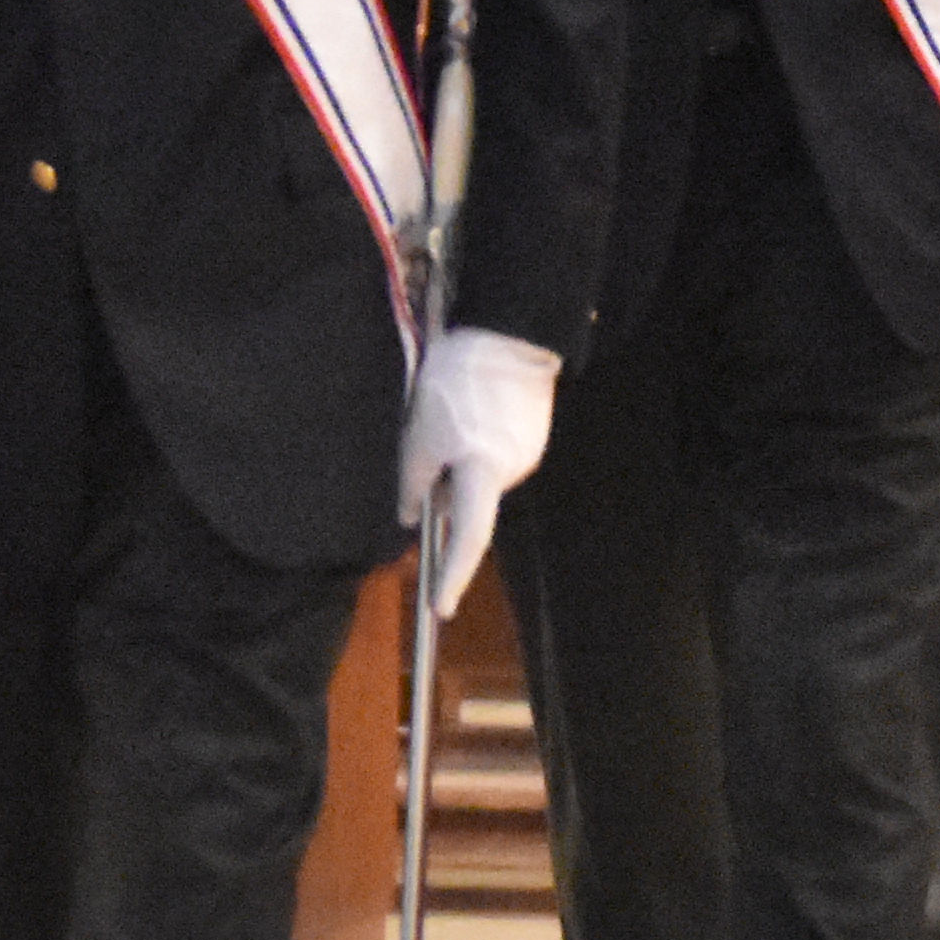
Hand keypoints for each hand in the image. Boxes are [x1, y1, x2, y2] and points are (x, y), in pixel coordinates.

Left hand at [397, 326, 560, 614]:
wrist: (509, 332)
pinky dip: (473, 446)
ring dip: (457, 464)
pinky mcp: (530, 430)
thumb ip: (413, 481)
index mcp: (485, 474)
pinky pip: (493, 453)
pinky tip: (466, 411)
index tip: (439, 608)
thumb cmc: (458, 382)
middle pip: (471, 502)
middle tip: (422, 455)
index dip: (452, 575)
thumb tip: (409, 516)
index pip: (469, 539)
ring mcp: (527, 451)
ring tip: (442, 416)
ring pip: (480, 476)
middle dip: (444, 493)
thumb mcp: (421, 432)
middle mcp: (513, 471)